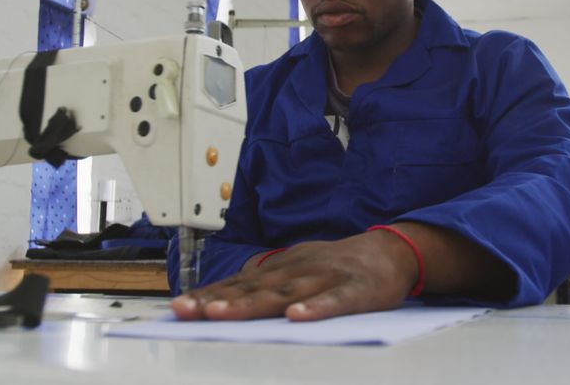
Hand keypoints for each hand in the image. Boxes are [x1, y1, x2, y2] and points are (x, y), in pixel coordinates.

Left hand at [171, 229, 418, 321]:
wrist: (390, 251)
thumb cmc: (338, 266)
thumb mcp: (298, 268)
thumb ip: (266, 285)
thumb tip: (221, 302)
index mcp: (284, 267)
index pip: (239, 282)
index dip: (208, 294)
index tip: (179, 307)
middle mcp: (299, 269)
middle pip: (253, 288)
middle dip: (218, 299)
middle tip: (188, 311)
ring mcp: (326, 278)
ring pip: (285, 293)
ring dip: (252, 304)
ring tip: (223, 314)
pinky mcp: (355, 290)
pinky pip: (334, 301)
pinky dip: (316, 309)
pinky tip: (298, 318)